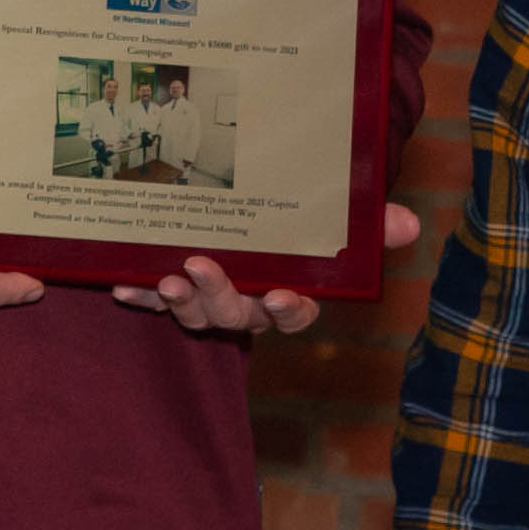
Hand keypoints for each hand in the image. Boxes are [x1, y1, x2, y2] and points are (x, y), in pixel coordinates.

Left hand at [114, 202, 420, 335]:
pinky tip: (121, 286)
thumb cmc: (303, 224)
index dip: (288, 310)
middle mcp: (250, 304)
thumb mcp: (337, 221)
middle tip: (201, 268)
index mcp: (290, 292)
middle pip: (238, 315)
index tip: (280, 296)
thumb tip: (408, 223)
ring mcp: (210, 300)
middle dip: (220, 297)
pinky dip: (140, 296)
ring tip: (167, 278)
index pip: (296, 313)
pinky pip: (157, 301)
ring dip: (180, 301)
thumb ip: (371, 225)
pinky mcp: (175, 291)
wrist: (254, 213)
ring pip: (198, 314)